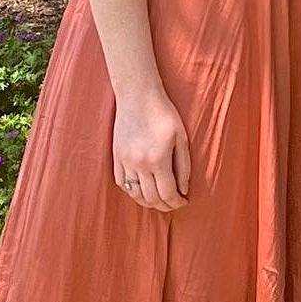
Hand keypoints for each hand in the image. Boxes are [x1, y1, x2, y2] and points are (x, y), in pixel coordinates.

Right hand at [114, 90, 190, 212]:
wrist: (137, 95)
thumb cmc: (163, 113)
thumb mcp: (181, 138)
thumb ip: (184, 166)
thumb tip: (183, 189)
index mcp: (158, 160)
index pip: (167, 193)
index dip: (177, 202)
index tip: (183, 202)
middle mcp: (139, 164)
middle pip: (151, 198)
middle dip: (165, 205)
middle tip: (173, 203)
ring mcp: (125, 161)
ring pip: (135, 194)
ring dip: (148, 201)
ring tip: (159, 199)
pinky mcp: (116, 156)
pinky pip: (122, 183)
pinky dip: (132, 191)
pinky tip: (142, 189)